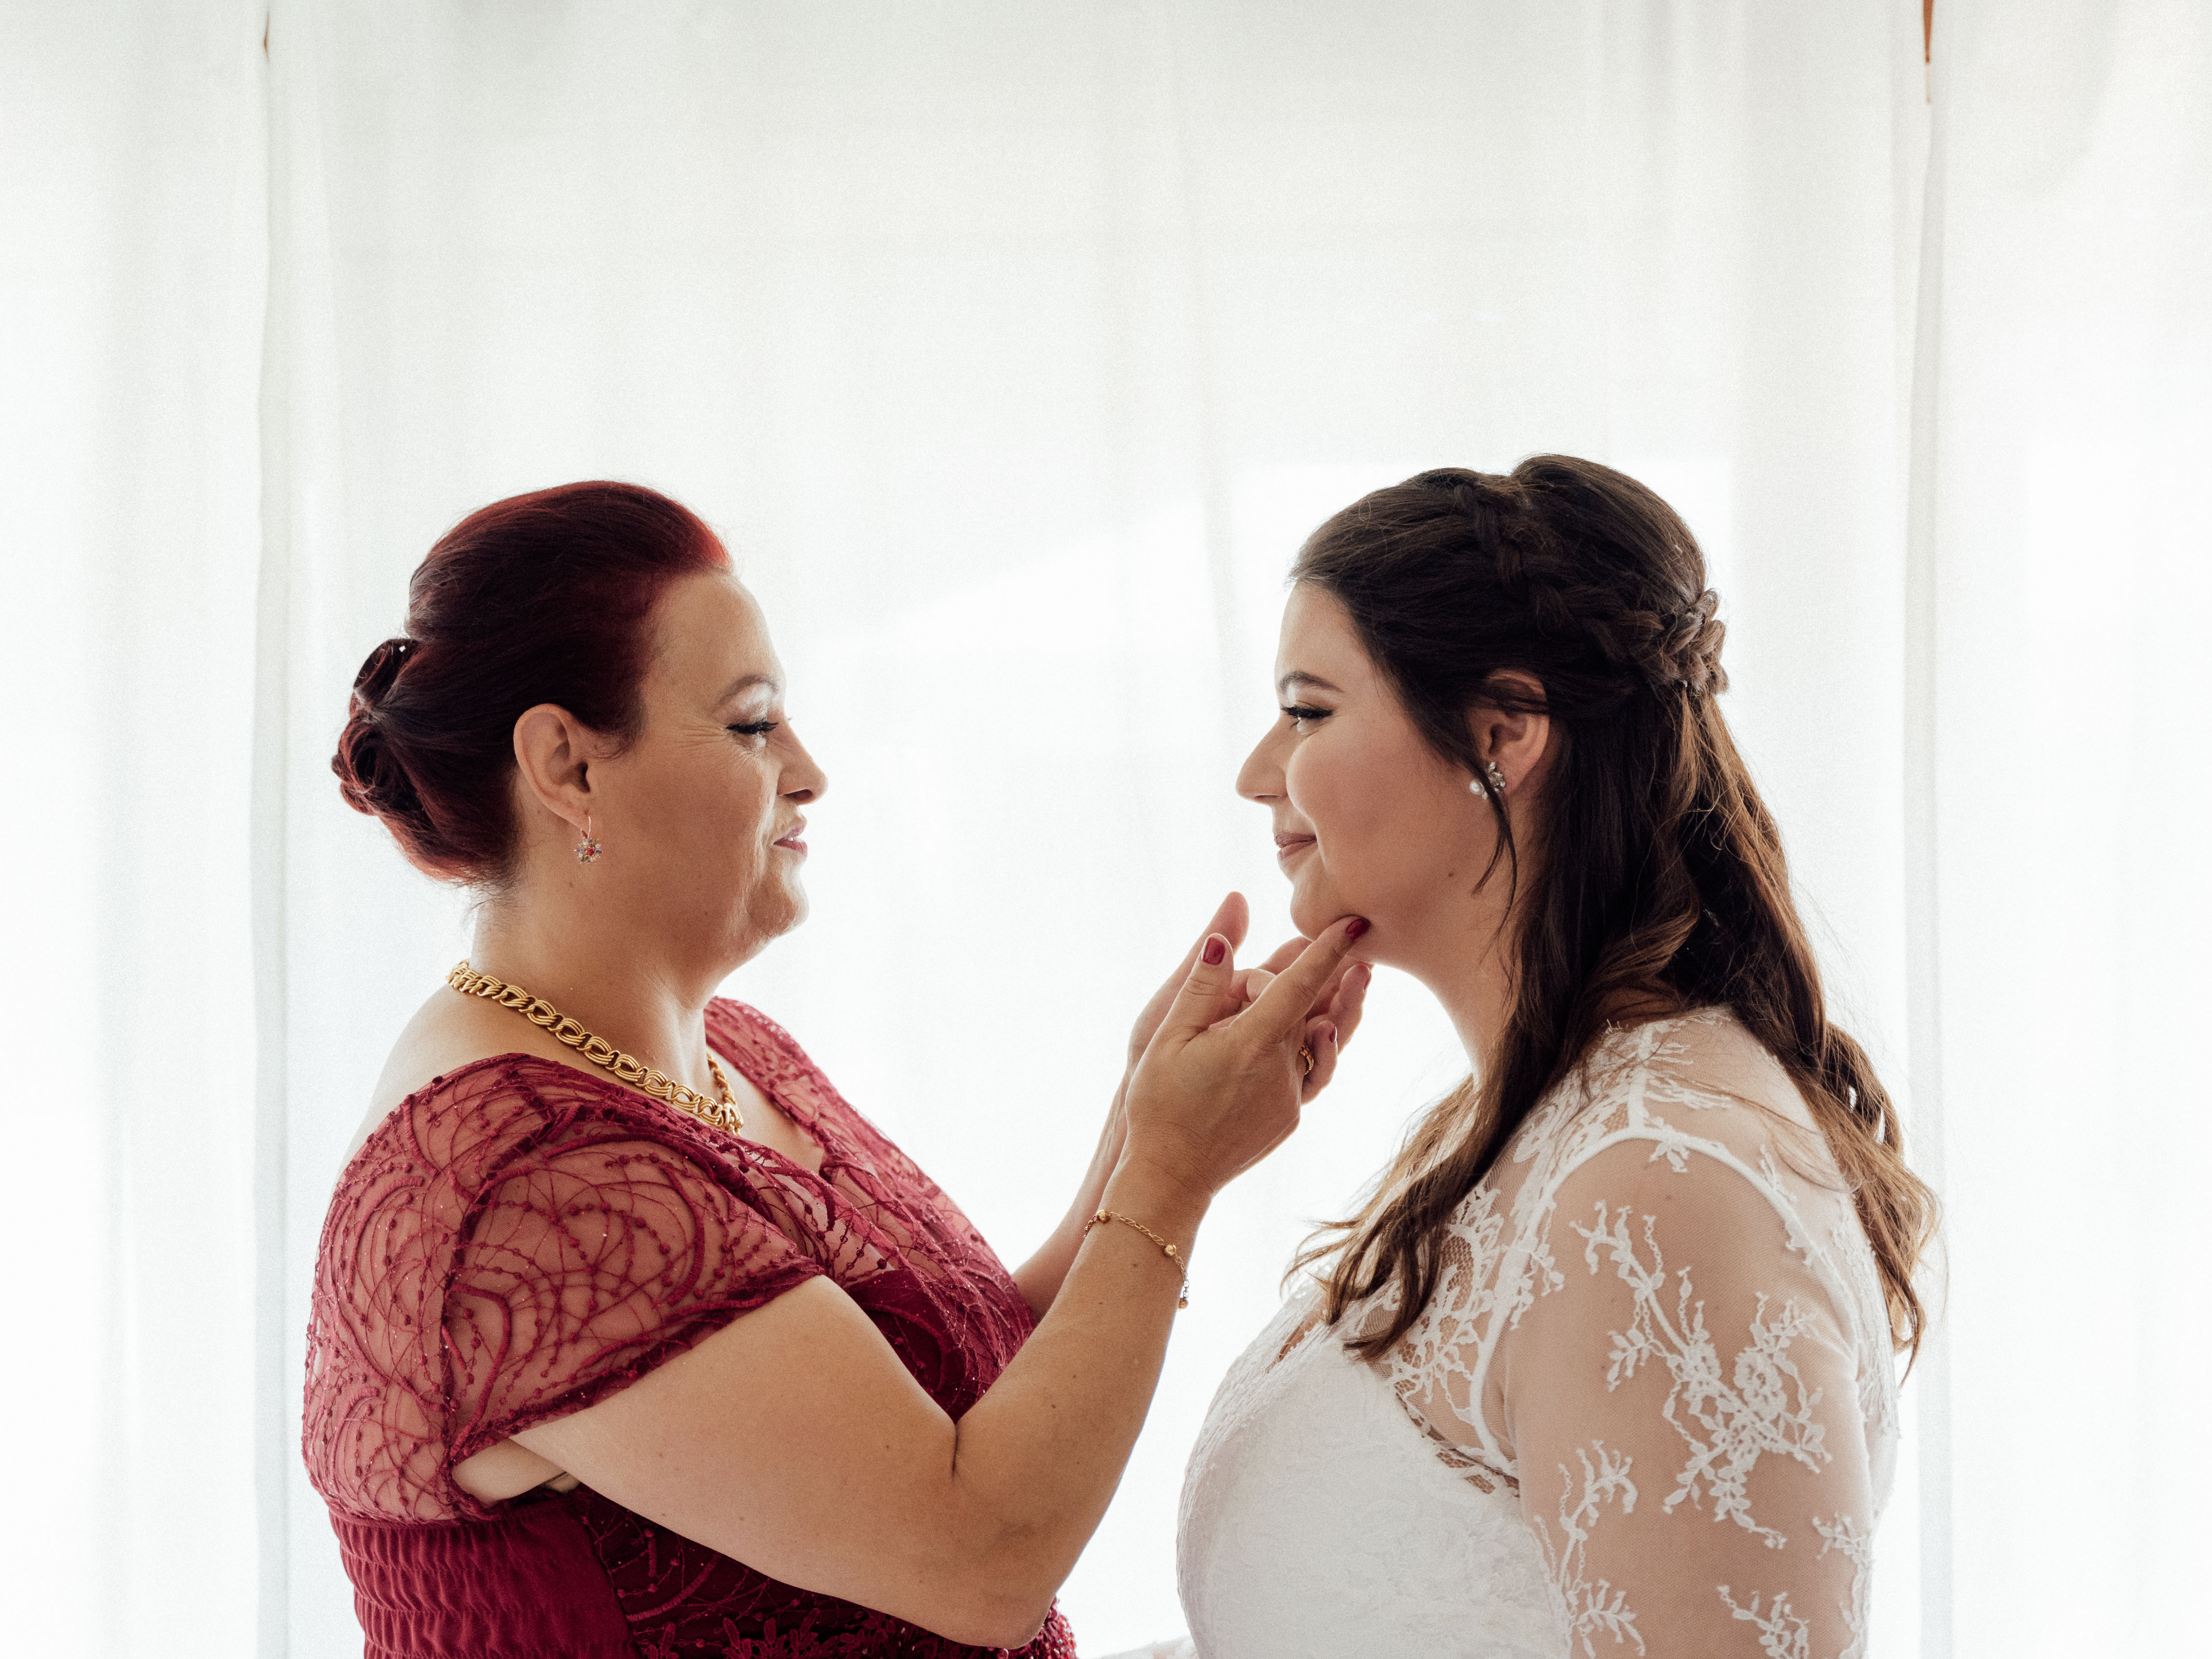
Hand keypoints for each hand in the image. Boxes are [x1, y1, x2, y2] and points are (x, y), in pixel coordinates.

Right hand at [1119, 914, 1369, 1198]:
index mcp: (1250, 1044)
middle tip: (1307, 946)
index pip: (1298, 986)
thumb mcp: (1166, 1038)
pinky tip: (1317, 1030)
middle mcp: (1280, 1071)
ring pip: (1320, 1039)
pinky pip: (1314, 1071)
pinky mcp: (1292, 1116)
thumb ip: (1201, 987)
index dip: (1327, 951)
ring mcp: (1291, 1098)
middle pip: (1307, 1008)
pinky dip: (1317, 1046)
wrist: (1172, 1176)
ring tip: (1357, 978)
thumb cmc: (1159, 1104)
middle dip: (1303, 977)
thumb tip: (1221, 939)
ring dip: (1332, 1006)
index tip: (1352, 923)